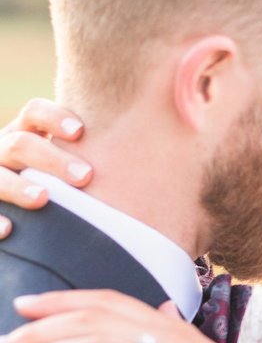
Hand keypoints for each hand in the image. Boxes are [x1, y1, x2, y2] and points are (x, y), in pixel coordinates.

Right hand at [0, 98, 92, 237]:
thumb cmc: (57, 180)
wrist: (18, 208)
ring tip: (45, 199)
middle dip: (53, 159)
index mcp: (24, 133)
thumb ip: (94, 151)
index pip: (33, 111)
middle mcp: (3, 151)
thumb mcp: (66, 161)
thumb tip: (164, 134)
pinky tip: (10, 230)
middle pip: (20, 144)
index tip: (81, 131)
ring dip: (20, 187)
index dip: (53, 117)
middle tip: (86, 176)